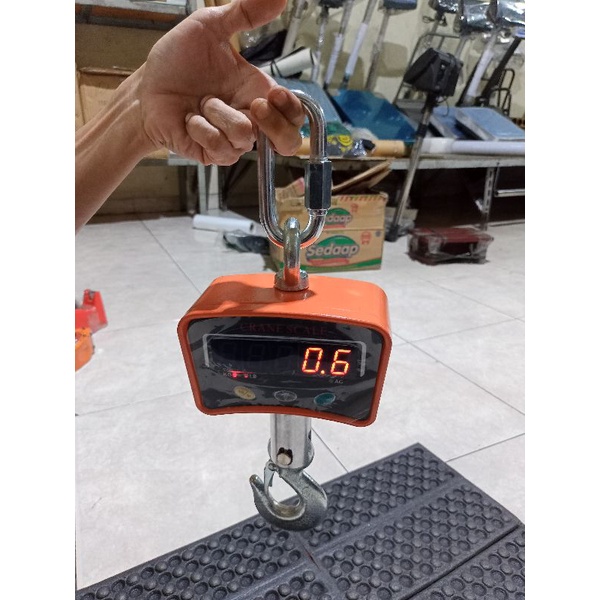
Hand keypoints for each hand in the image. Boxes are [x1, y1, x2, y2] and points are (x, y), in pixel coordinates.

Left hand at [138, 0, 305, 164]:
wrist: (146, 88)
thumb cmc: (177, 62)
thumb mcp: (210, 28)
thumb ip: (245, 13)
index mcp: (257, 93)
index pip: (295, 115)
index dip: (292, 109)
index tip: (273, 93)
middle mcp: (249, 120)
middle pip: (286, 142)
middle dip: (273, 124)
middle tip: (253, 105)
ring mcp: (232, 141)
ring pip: (245, 137)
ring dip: (218, 113)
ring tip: (201, 102)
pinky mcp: (213, 154)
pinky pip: (220, 147)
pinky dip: (201, 128)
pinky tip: (190, 119)